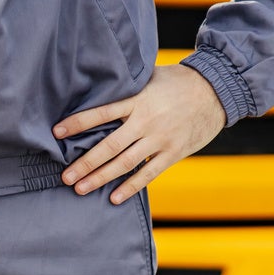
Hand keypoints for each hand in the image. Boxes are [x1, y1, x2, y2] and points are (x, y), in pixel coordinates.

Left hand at [54, 63, 226, 204]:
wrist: (216, 91)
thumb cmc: (178, 81)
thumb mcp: (150, 77)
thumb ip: (128, 86)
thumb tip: (100, 83)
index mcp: (138, 99)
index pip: (101, 112)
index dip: (78, 123)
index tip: (57, 132)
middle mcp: (146, 121)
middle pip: (109, 146)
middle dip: (85, 162)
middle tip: (65, 176)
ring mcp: (160, 139)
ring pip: (125, 163)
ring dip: (101, 177)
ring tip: (80, 188)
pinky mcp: (173, 153)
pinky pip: (148, 174)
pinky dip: (130, 187)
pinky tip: (114, 197)